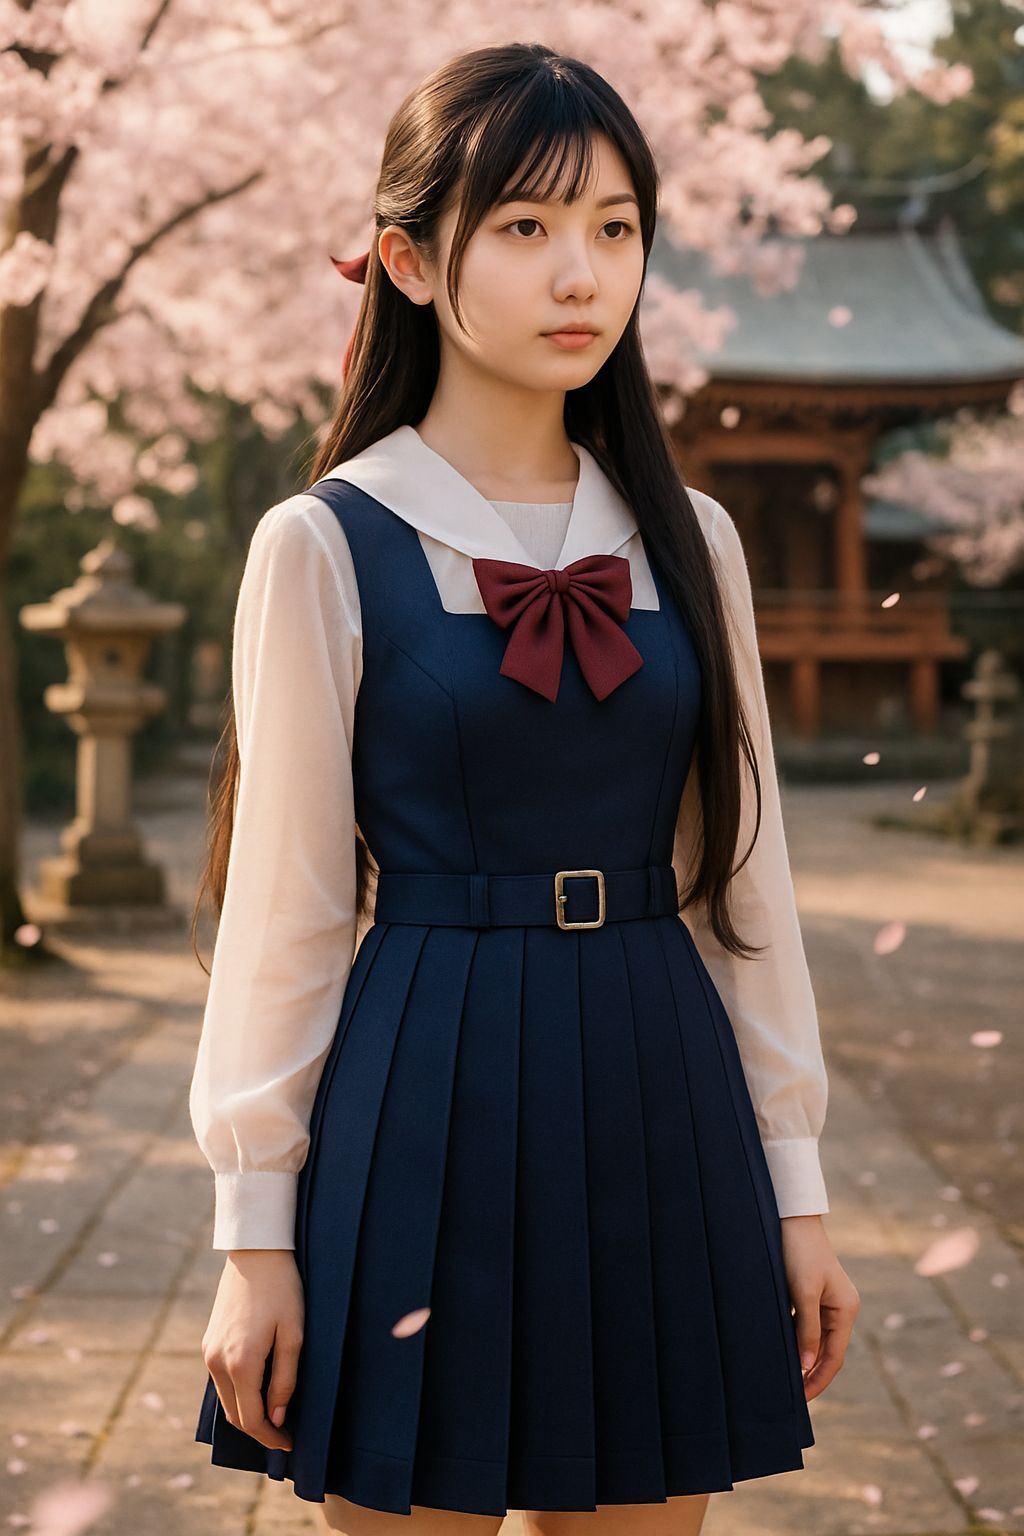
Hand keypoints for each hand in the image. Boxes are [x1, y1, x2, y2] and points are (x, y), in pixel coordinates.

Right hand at [201, 1249, 304, 1449]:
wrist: (256, 1252)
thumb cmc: (282, 1290)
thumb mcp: (293, 1334)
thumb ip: (285, 1380)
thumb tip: (277, 1417)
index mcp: (241, 1363)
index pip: (252, 1419)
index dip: (271, 1437)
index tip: (290, 1442)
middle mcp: (217, 1362)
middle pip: (234, 1415)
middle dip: (259, 1429)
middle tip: (284, 1433)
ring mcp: (208, 1352)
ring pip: (226, 1399)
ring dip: (247, 1412)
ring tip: (274, 1414)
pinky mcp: (208, 1342)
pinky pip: (220, 1380)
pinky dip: (237, 1393)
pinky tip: (258, 1389)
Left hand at [779, 1215, 859, 1401]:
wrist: (792, 1217)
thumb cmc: (799, 1251)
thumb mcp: (803, 1291)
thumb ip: (807, 1328)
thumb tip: (807, 1365)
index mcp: (846, 1310)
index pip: (834, 1357)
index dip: (818, 1379)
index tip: (802, 1400)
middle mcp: (841, 1309)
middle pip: (827, 1352)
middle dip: (810, 1375)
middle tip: (790, 1398)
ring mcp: (827, 1303)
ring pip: (815, 1340)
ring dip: (802, 1360)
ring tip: (783, 1382)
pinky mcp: (811, 1295)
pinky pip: (805, 1326)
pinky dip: (795, 1341)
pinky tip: (781, 1353)